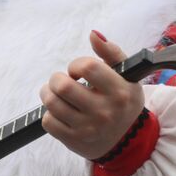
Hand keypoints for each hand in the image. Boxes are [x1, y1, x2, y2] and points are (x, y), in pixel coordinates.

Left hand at [41, 32, 146, 160]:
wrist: (127, 141)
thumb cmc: (123, 102)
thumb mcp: (127, 76)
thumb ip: (111, 52)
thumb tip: (93, 34)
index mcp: (119, 92)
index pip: (87, 67)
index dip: (76, 65)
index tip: (77, 71)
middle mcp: (104, 112)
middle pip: (63, 87)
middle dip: (56, 79)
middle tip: (61, 81)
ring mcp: (87, 128)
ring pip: (52, 103)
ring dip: (48, 93)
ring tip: (56, 93)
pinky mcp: (74, 140)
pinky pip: (48, 122)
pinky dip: (49, 113)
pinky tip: (60, 111)